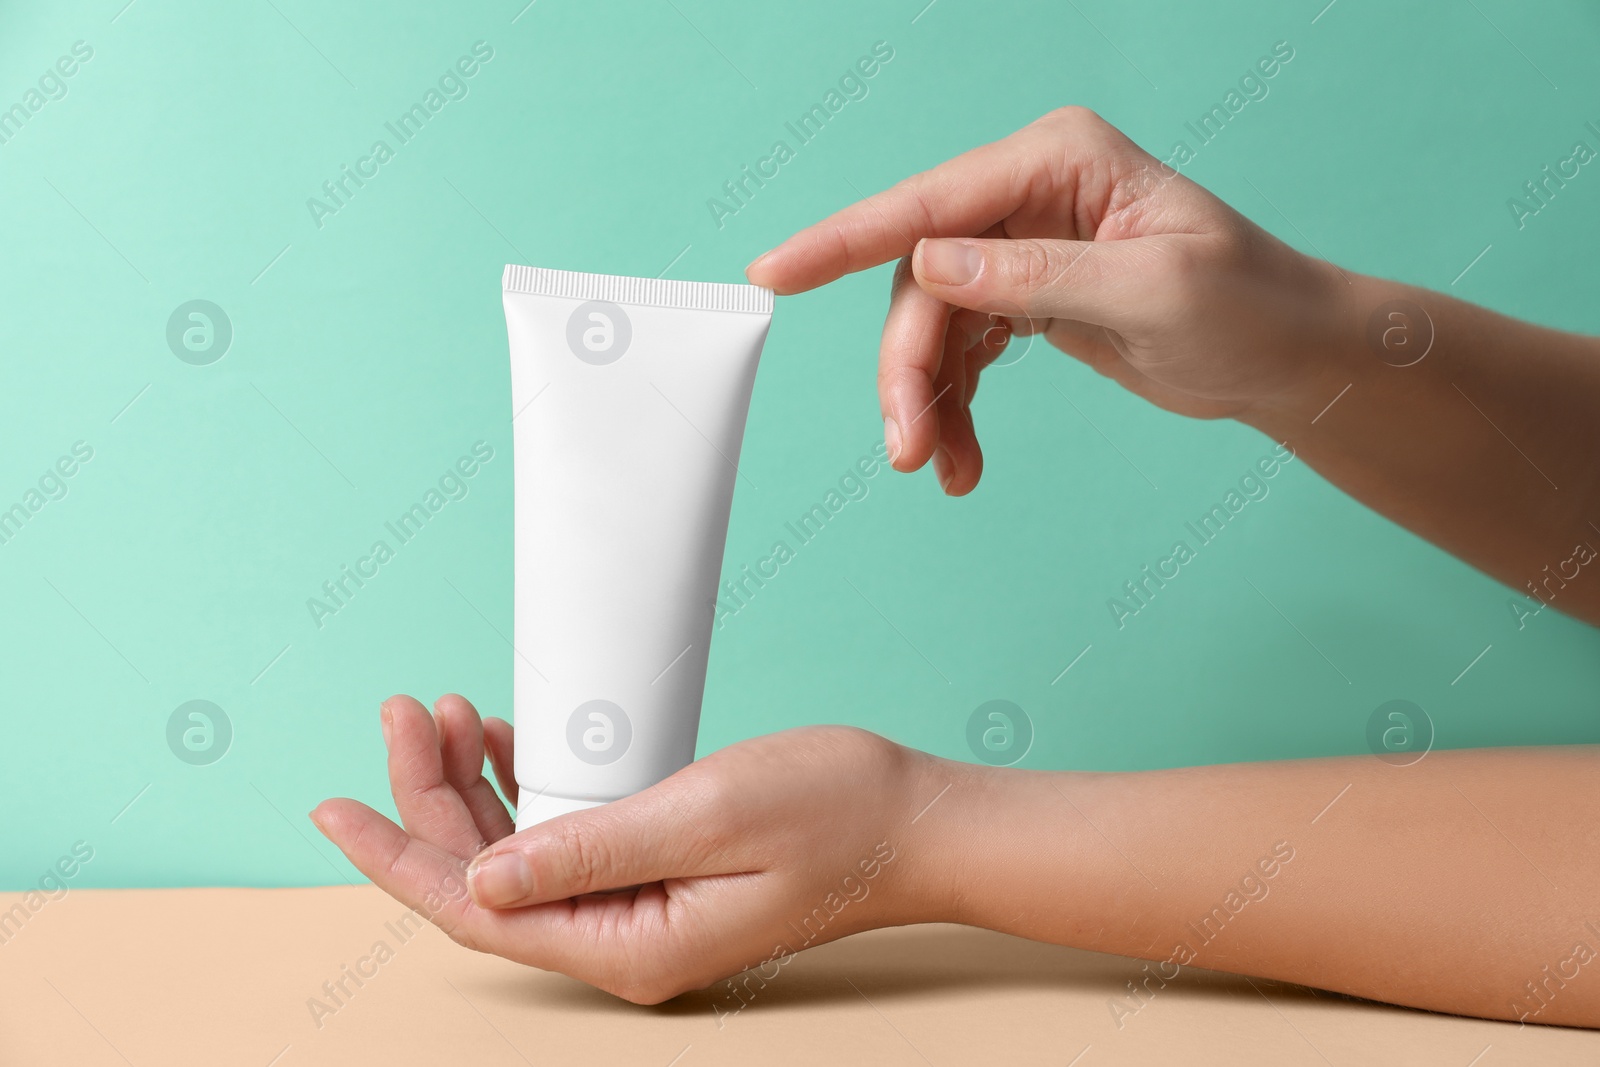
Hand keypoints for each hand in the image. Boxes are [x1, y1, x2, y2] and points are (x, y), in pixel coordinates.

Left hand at [311, 695, 941, 1003]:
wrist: (912, 822)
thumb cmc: (832, 814)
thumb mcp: (705, 815)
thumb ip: (590, 848)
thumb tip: (482, 876)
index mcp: (626, 944)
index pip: (476, 910)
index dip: (397, 857)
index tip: (334, 807)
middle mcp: (622, 940)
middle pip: (487, 879)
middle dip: (433, 797)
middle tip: (407, 713)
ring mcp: (639, 911)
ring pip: (519, 857)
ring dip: (474, 790)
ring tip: (445, 716)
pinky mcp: (657, 877)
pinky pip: (566, 843)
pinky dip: (528, 791)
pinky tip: (507, 746)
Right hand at [745, 106, 1350, 494]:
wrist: (1288, 355)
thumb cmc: (1248, 306)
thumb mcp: (1151, 293)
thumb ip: (1037, 277)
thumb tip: (931, 266)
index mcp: (1058, 160)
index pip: (929, 202)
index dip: (843, 240)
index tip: (775, 273)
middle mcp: (1029, 192)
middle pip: (919, 278)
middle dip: (906, 369)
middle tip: (906, 447)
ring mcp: (1022, 245)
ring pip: (930, 324)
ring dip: (926, 400)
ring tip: (937, 468)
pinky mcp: (1024, 296)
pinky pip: (960, 353)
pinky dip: (953, 407)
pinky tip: (961, 458)